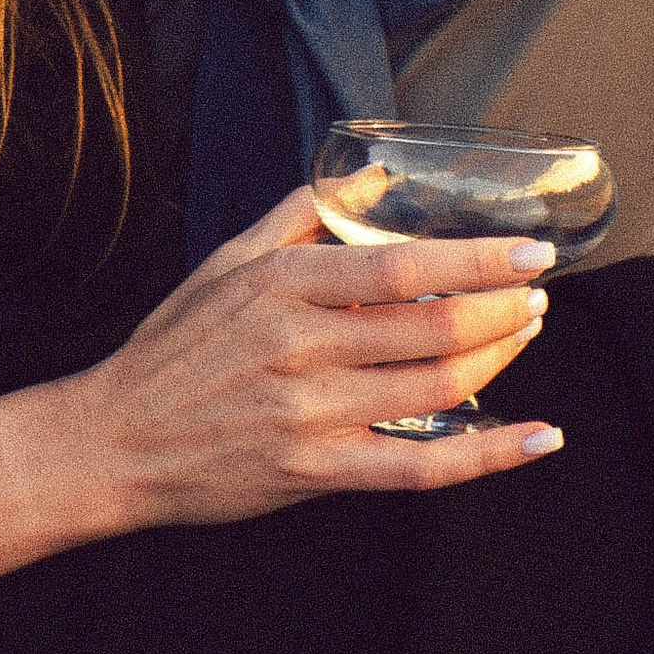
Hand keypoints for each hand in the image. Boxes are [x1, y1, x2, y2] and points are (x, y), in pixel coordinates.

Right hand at [65, 188, 557, 523]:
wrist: (117, 440)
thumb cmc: (175, 345)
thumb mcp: (227, 261)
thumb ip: (299, 215)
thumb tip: (366, 180)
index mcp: (284, 285)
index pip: (401, 267)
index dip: (475, 260)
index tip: (529, 250)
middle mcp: (303, 347)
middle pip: (430, 329)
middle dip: (500, 308)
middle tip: (536, 292)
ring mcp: (313, 415)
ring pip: (436, 390)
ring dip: (499, 359)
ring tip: (527, 332)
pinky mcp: (318, 473)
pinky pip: (421, 469)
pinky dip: (489, 455)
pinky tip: (536, 437)